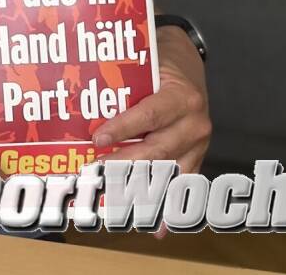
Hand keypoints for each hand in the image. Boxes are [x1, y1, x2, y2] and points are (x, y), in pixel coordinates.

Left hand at [93, 26, 210, 235]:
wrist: (191, 60)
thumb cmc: (163, 59)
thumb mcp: (147, 61)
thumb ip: (126, 81)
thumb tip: (86, 97)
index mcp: (182, 97)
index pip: (149, 116)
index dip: (123, 128)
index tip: (97, 138)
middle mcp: (195, 124)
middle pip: (156, 149)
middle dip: (123, 163)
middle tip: (94, 172)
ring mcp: (198, 144)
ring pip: (166, 171)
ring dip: (139, 187)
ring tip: (112, 199)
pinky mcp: (197, 156)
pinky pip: (182, 183)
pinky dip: (168, 204)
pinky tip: (155, 226)